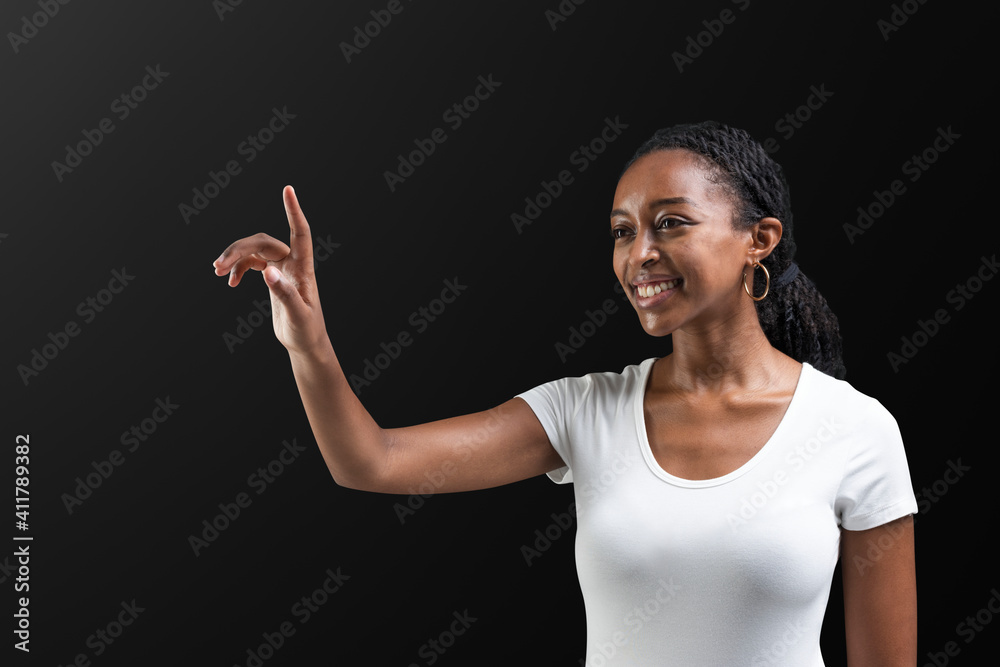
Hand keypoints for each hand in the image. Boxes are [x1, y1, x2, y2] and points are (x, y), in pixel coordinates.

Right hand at [212, 185, 329, 354]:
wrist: (305, 344)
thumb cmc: (307, 331)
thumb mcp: (297, 315)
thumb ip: (285, 294)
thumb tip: (267, 272)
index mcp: (304, 269)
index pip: (300, 233)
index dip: (293, 211)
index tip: (287, 189)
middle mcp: (293, 264)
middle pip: (263, 242)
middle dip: (239, 249)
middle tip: (217, 265)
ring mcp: (282, 269)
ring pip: (254, 250)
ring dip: (234, 257)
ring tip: (216, 271)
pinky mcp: (273, 277)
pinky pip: (252, 262)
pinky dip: (238, 268)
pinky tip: (229, 281)